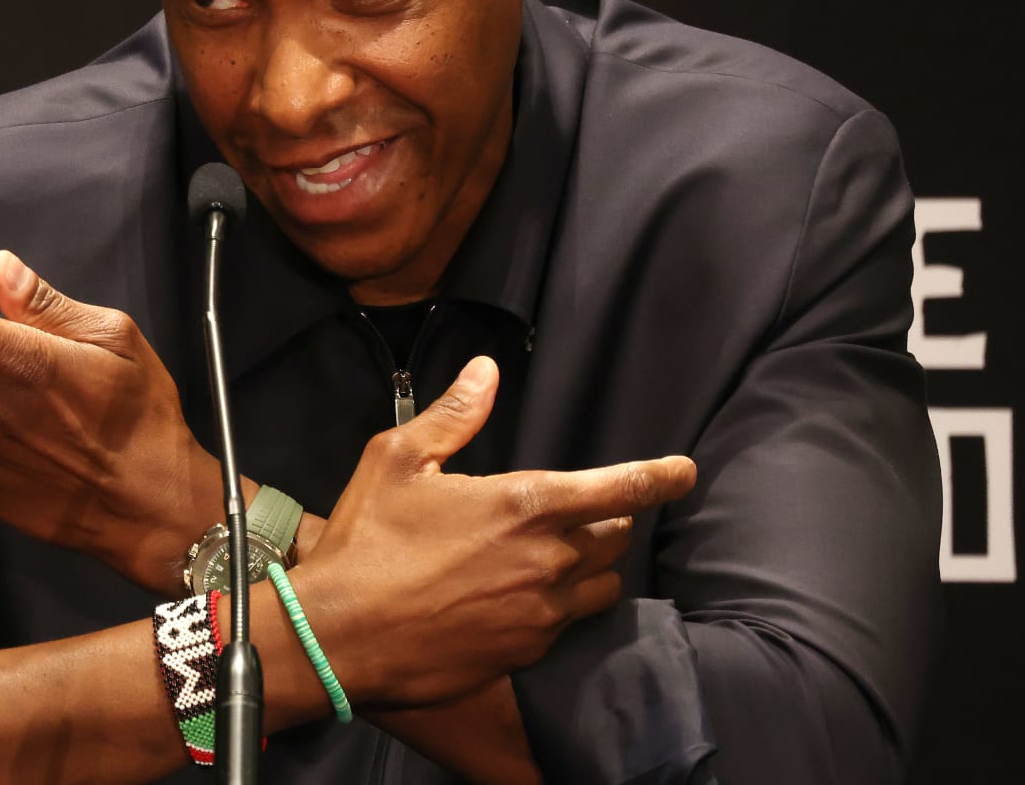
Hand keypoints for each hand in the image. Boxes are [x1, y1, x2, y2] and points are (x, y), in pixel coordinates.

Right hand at [293, 356, 696, 707]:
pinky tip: (522, 595)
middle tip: (576, 510)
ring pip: (601, 585)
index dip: (660, 476)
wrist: (339, 637)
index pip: (619, 490)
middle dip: (607, 519)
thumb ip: (453, 414)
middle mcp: (548, 562)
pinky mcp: (525, 654)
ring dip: (591, 565)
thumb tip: (486, 370)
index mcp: (525, 506)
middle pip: (615, 537)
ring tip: (554, 555)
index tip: (685, 471)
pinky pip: (567, 624)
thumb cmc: (369, 542)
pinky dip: (560, 604)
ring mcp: (540, 614)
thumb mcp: (399, 460)